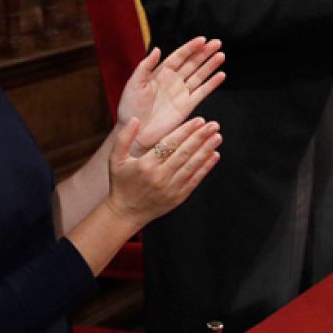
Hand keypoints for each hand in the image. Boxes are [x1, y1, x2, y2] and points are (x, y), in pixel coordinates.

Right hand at [104, 117, 221, 228]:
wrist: (125, 213)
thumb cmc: (121, 183)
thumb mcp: (115, 159)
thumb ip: (123, 137)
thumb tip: (135, 119)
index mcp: (145, 165)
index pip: (169, 144)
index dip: (186, 131)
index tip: (199, 120)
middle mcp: (159, 176)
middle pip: (184, 153)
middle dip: (201, 137)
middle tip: (214, 125)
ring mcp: (170, 188)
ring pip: (192, 165)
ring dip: (206, 150)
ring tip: (217, 137)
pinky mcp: (178, 197)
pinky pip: (194, 180)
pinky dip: (206, 167)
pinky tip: (214, 155)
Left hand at [117, 37, 226, 155]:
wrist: (136, 131)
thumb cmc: (130, 107)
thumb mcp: (134, 83)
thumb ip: (145, 66)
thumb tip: (157, 49)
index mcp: (161, 72)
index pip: (179, 56)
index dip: (191, 47)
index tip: (203, 39)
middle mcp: (174, 80)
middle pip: (193, 63)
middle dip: (205, 53)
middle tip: (217, 43)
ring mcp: (182, 93)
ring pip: (200, 75)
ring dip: (211, 65)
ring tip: (221, 55)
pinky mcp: (188, 105)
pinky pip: (202, 92)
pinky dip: (212, 84)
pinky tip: (221, 75)